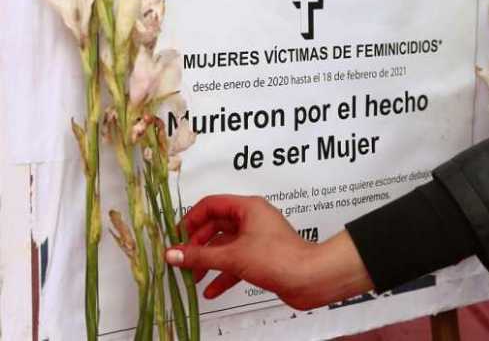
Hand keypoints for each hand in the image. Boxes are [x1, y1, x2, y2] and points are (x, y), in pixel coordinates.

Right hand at [164, 194, 373, 309]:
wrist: (310, 279)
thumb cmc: (278, 258)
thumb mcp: (232, 256)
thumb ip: (200, 255)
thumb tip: (172, 253)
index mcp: (248, 208)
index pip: (212, 205)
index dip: (192, 219)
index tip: (177, 237)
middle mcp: (252, 219)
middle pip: (216, 226)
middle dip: (198, 244)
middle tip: (182, 259)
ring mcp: (257, 239)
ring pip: (225, 246)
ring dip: (208, 261)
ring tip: (192, 277)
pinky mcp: (262, 258)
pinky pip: (236, 262)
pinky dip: (223, 274)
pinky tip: (211, 291)